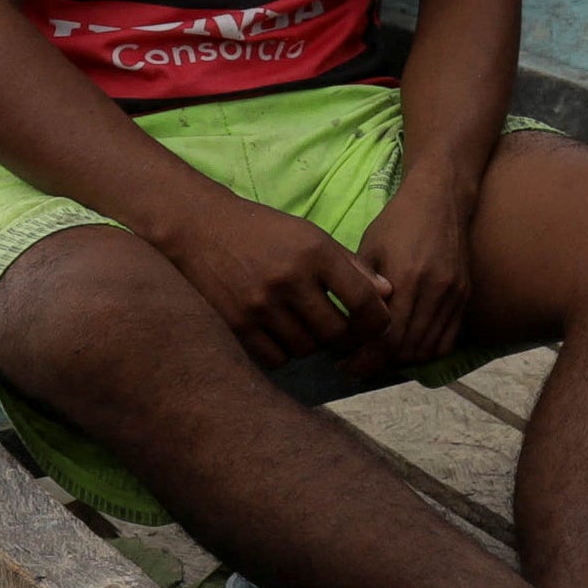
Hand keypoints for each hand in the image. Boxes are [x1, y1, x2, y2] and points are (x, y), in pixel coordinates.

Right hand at [161, 188, 390, 368]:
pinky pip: (277, 358)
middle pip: (336, 333)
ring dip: (313, 344)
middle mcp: (289, 280)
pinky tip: (282, 334)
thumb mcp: (310, 236)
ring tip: (307, 327)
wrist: (200, 229)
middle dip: (345, 337)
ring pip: (307, 349)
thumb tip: (387, 293)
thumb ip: (350, 265)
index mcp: (314, 253)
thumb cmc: (264, 231)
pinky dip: (285, 352)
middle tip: (342, 332)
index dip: (378, 321)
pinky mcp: (236, 325)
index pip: (363, 301)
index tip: (377, 325)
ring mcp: (260, 306)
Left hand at [352, 184, 475, 377]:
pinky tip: (407, 346)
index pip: (387, 340)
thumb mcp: (368, 251)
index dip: (365, 360)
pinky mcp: (465, 295)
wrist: (442, 198)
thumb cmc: (397, 222)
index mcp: (406, 278)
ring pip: (428, 349)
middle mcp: (434, 291)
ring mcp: (453, 294)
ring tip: (380, 357)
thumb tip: (346, 332)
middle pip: (407, 350)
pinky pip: (448, 339)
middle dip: (379, 364)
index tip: (345, 364)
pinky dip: (426, 351)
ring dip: (403, 360)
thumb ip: (361, 292)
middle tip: (358, 363)